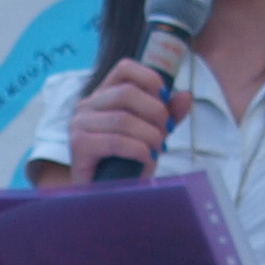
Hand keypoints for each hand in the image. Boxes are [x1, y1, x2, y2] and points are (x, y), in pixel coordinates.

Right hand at [57, 58, 189, 179]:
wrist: (103, 196)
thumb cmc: (125, 163)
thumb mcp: (151, 134)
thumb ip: (168, 115)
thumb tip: (185, 96)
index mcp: (103, 96)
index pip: (124, 68)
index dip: (150, 78)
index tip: (165, 98)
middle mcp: (86, 106)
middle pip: (127, 93)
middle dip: (156, 112)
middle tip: (166, 132)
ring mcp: (79, 125)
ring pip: (123, 119)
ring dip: (149, 135)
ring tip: (156, 149)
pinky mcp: (79, 146)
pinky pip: (116, 141)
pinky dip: (138, 150)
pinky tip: (146, 158)